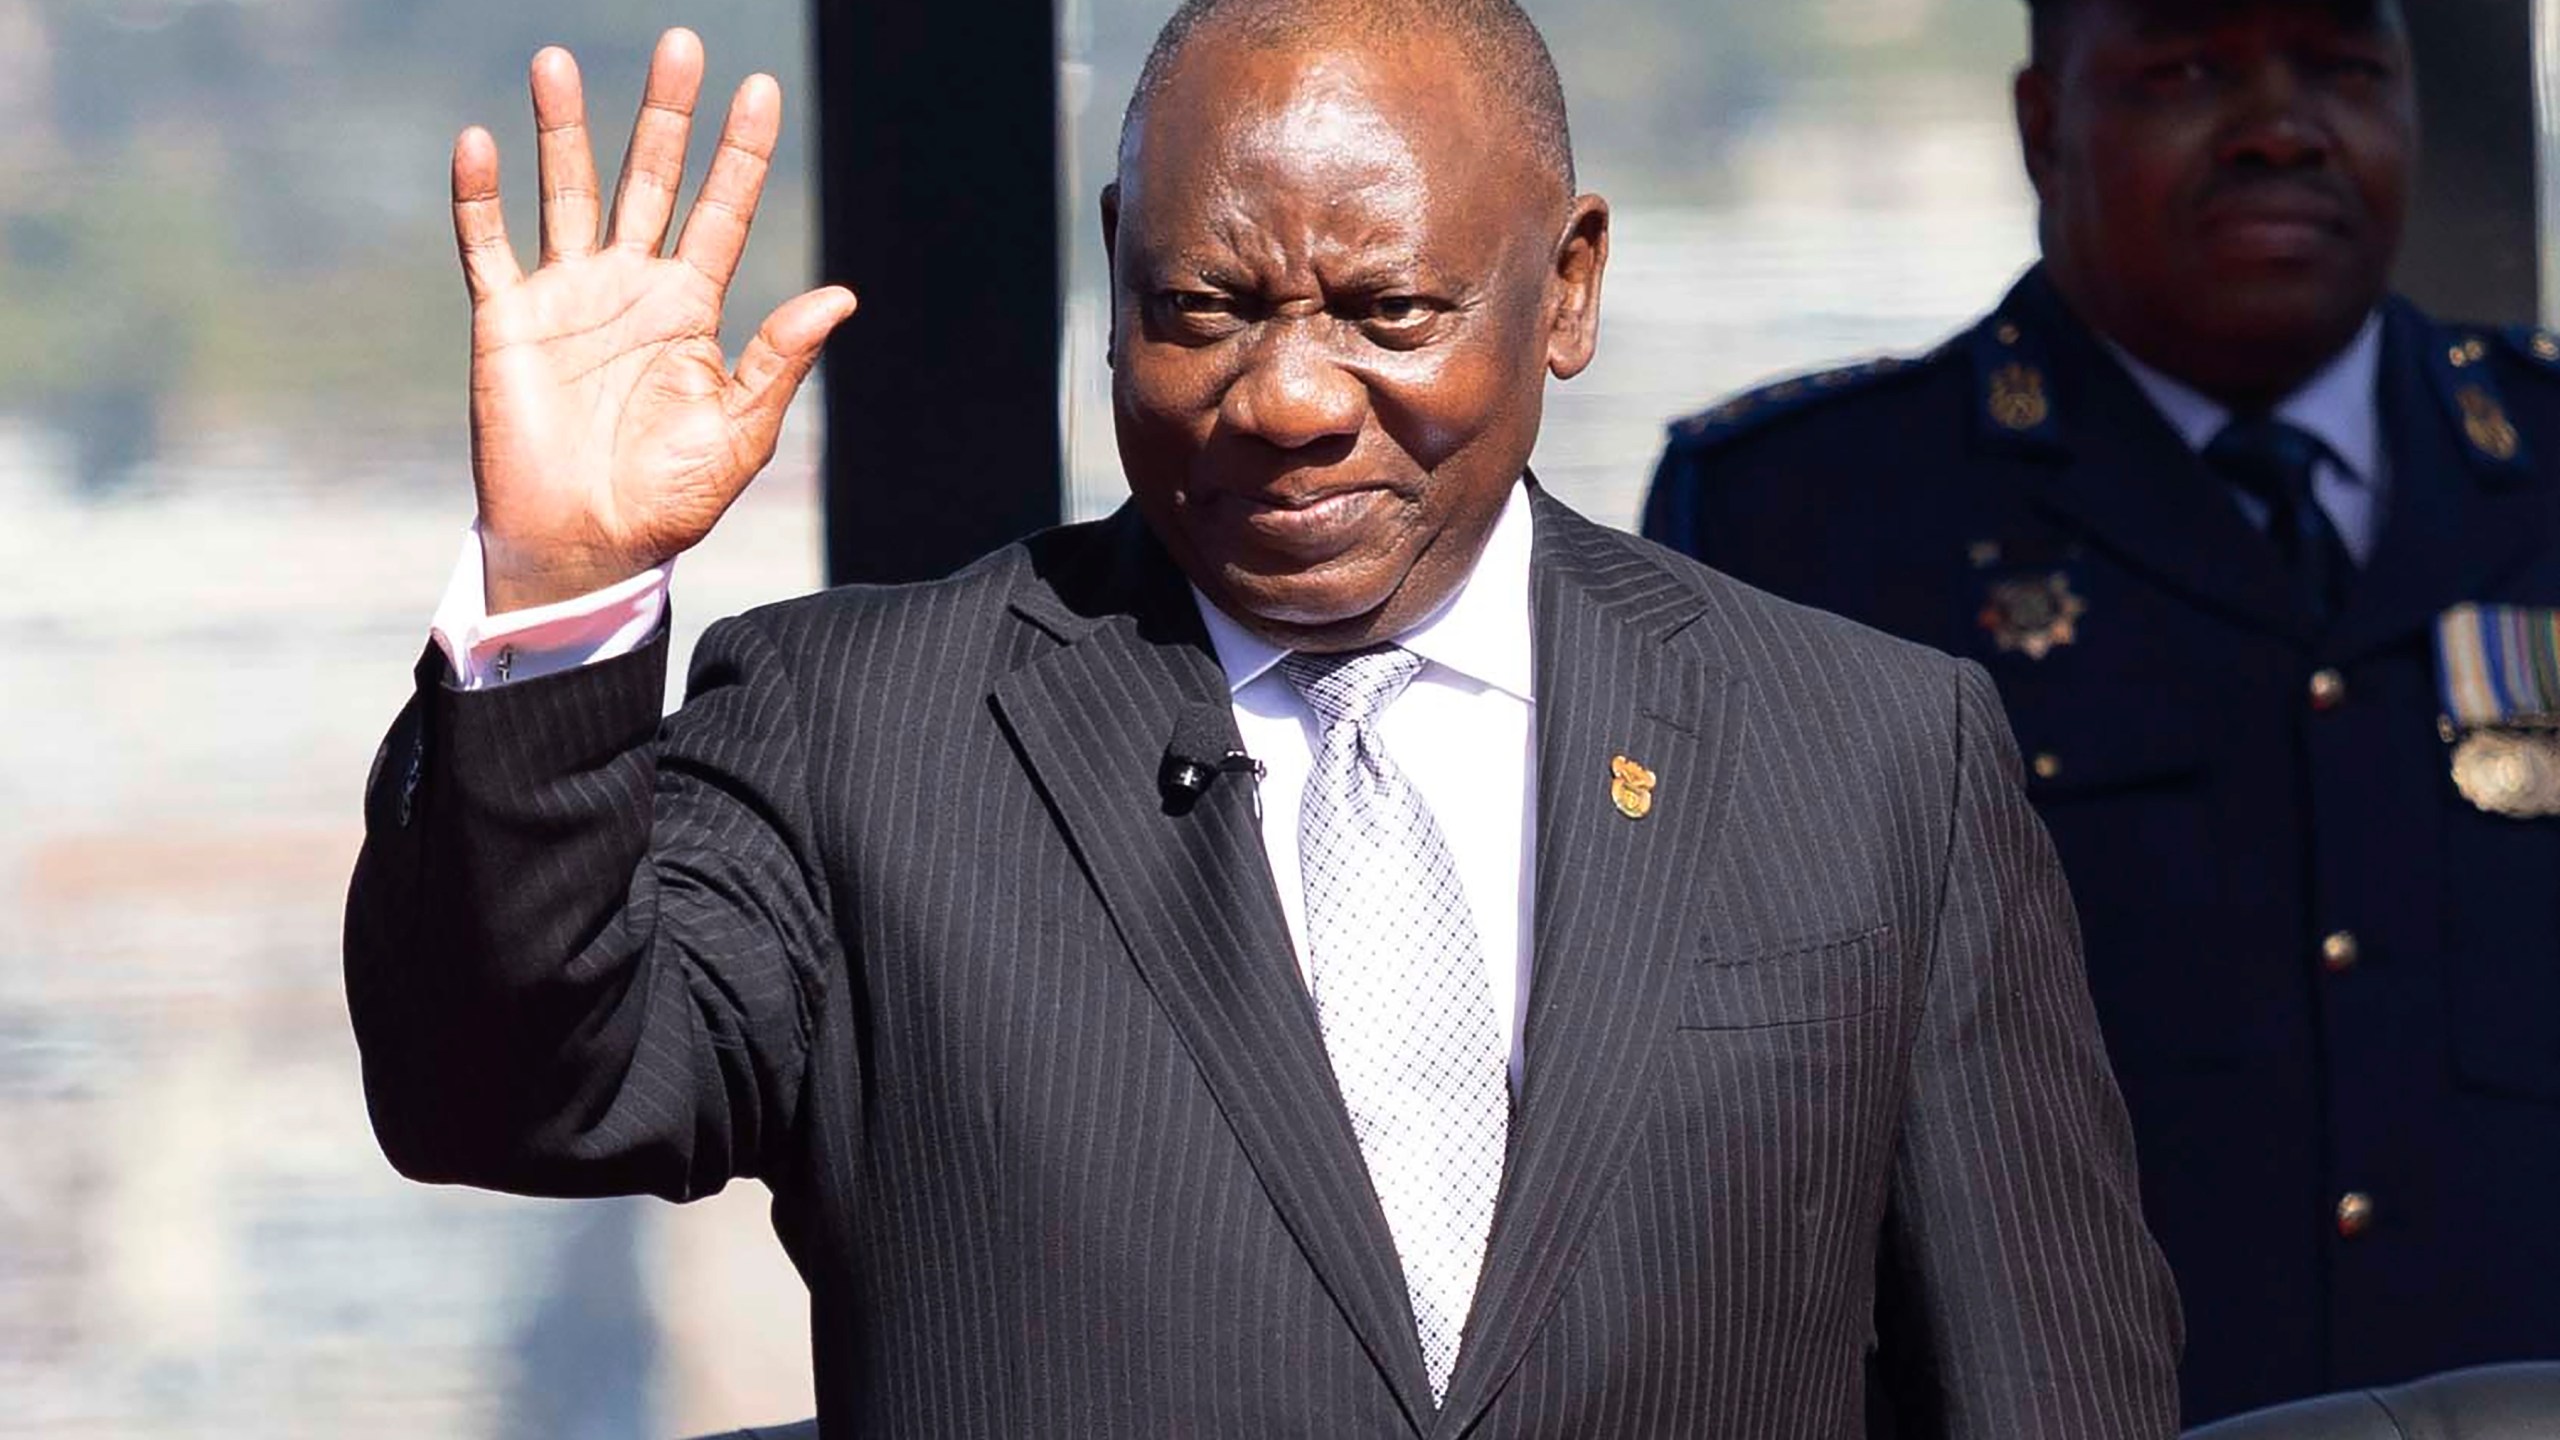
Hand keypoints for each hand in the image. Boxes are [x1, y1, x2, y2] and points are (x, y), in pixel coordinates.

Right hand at [452, 29, 856, 612]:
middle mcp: (630, 287)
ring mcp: (566, 297)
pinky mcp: (507, 321)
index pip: (721, 211)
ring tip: (556, 61)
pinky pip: (487, 246)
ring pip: (566, 192)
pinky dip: (479, 198)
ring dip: (562, 129)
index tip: (760, 88)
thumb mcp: (738, 433)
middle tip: (680, 44)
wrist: (586, 548)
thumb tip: (842, 295)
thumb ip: (779, 361)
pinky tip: (479, 142)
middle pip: (649, 179)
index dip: (740, 153)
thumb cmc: (667, 501)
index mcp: (690, 309)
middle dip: (666, 115)